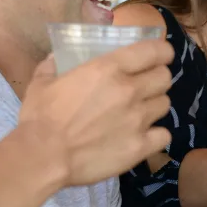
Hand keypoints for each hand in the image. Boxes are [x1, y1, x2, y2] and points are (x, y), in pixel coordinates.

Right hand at [20, 39, 173, 185]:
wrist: (44, 156)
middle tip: (146, 85)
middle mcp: (130, 90)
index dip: (161, 52)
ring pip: (165, 104)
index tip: (160, 56)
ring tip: (141, 112)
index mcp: (109, 68)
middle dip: (158, 78)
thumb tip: (54, 58)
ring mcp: (138, 119)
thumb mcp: (42, 82)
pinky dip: (156, 135)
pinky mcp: (140, 146)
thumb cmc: (41, 116)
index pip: (153, 51)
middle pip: (164, 77)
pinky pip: (164, 135)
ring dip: (154, 105)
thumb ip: (52, 66)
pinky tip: (144, 137)